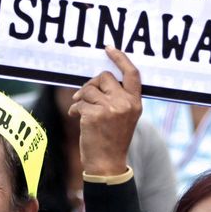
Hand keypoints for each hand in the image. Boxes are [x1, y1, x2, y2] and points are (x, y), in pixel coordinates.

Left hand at [68, 47, 141, 175]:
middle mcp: (125, 103)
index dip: (120, 58)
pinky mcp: (94, 115)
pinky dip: (74, 108)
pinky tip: (76, 118)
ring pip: (88, 88)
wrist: (107, 163)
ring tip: (82, 110)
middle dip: (92, 84)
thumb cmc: (113, 139)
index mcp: (135, 102)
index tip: (109, 48)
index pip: (132, 73)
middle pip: (104, 77)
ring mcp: (109, 109)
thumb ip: (119, 97)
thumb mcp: (125, 116)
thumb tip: (100, 79)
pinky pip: (79, 102)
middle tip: (86, 95)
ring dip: (81, 98)